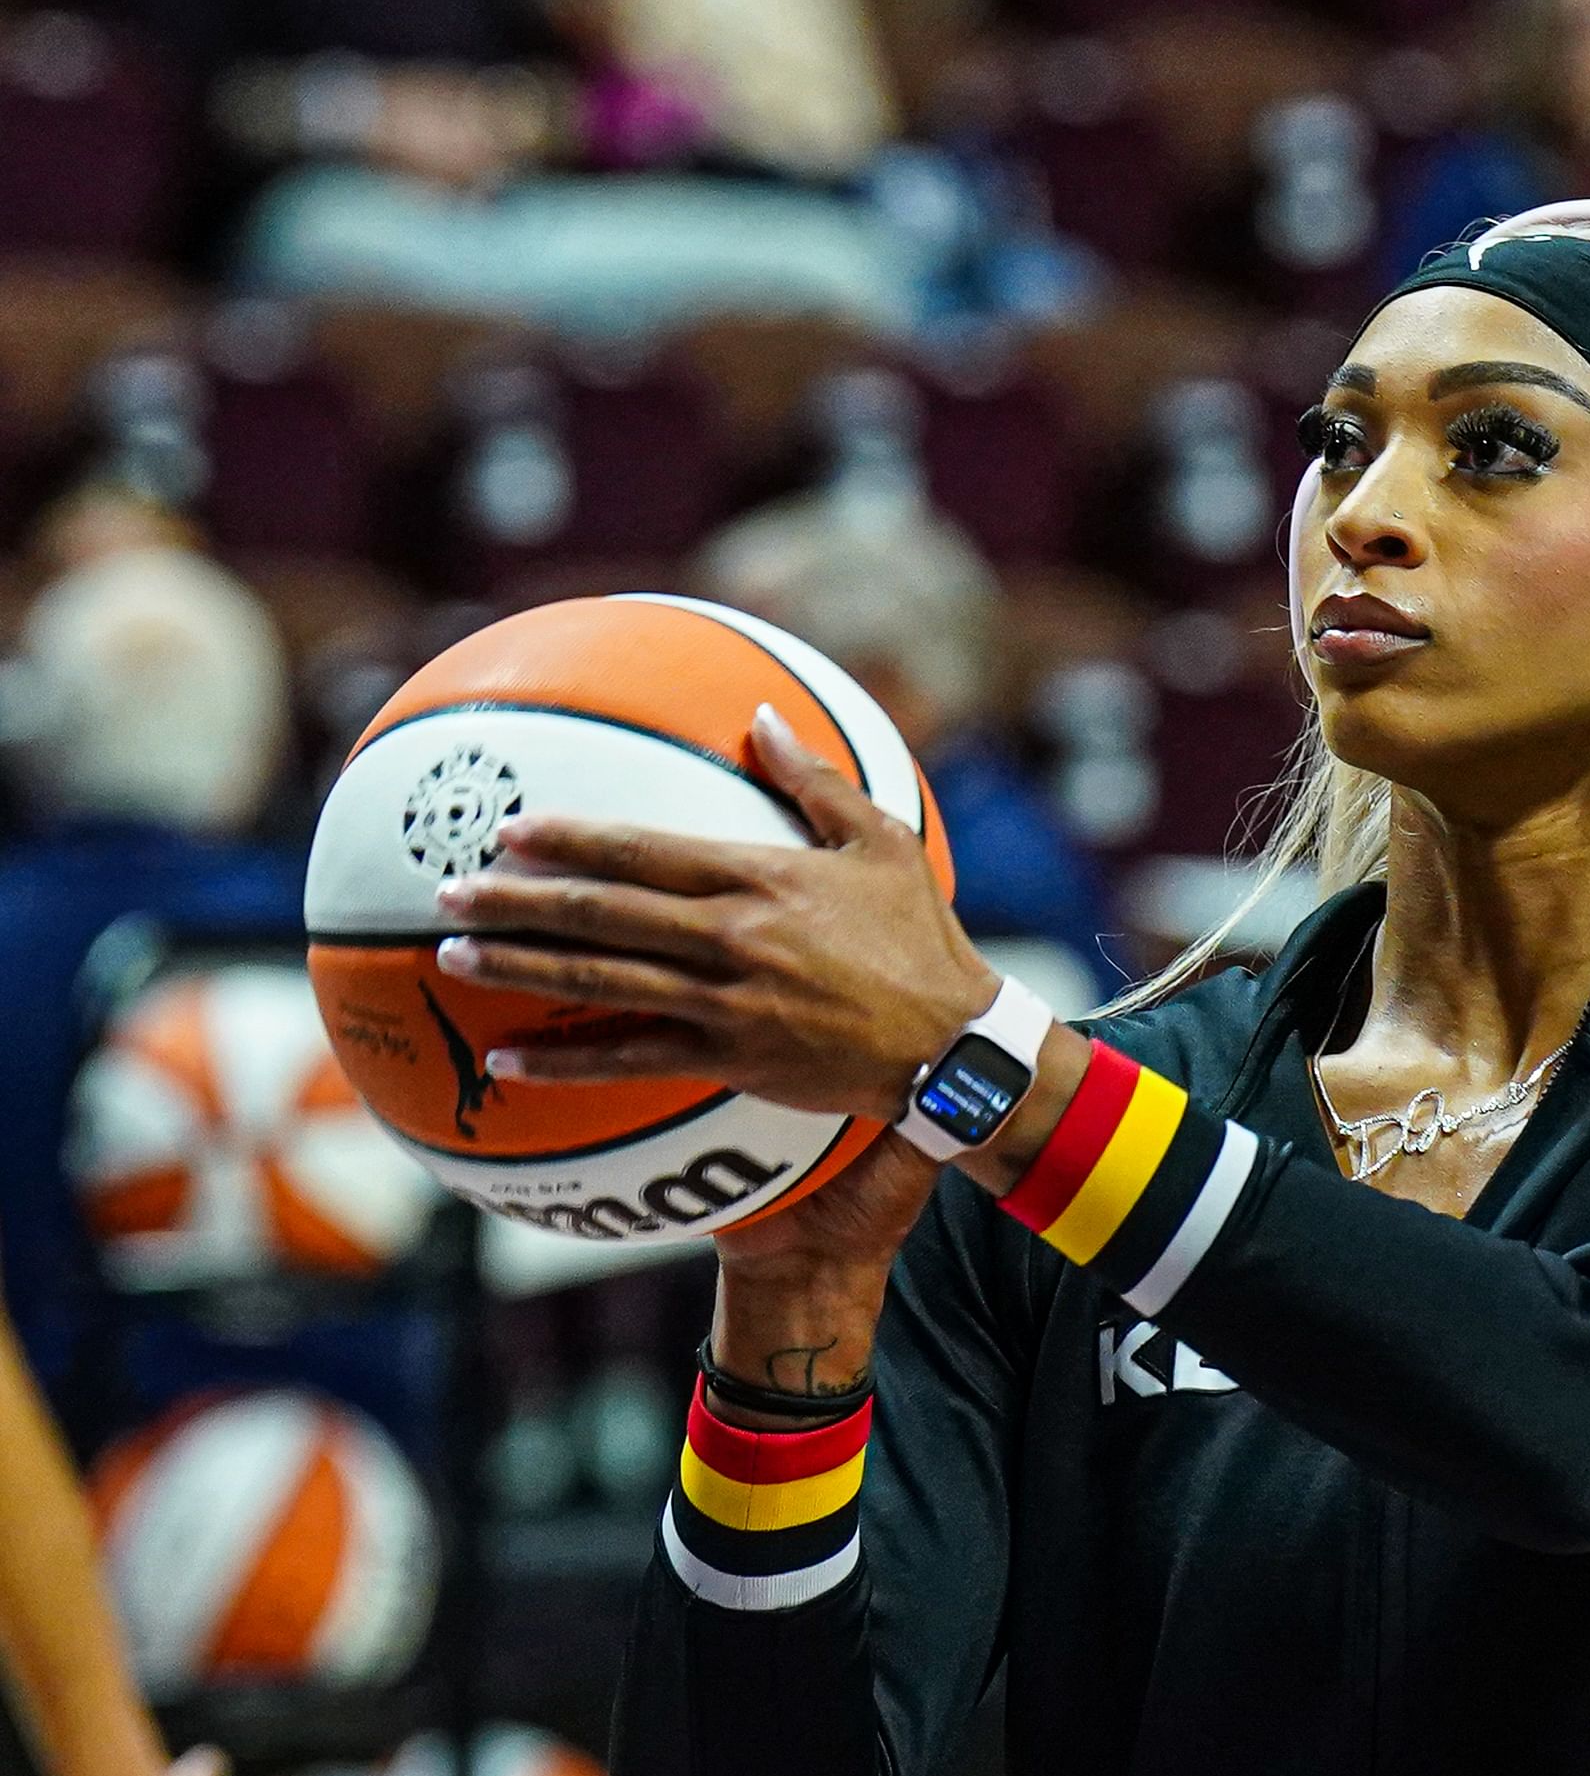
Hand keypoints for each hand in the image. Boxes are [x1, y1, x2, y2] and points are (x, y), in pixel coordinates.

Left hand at [433, 706, 992, 1120]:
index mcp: (761, 877)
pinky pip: (631, 1060)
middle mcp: (732, 937)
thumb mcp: (882, 845)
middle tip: (449, 893)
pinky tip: (509, 1059)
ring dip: (521, 969)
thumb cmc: (923, 941)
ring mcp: (726, 1004)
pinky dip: (566, 1060)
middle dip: (516, 902)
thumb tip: (764, 716)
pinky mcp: (731, 1060)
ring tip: (455, 958)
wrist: (955, 1047)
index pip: (644, 852)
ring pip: (601, 982)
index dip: (571, 841)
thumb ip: (814, 781)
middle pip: (602, 915)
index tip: (511, 831)